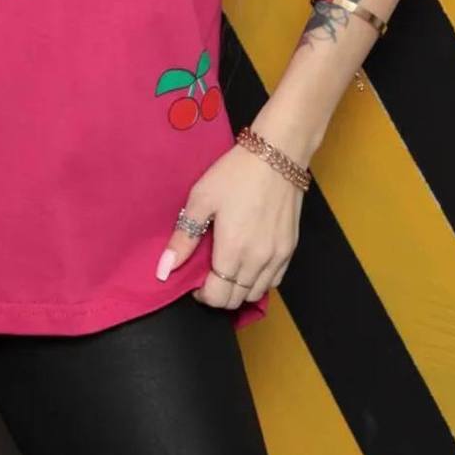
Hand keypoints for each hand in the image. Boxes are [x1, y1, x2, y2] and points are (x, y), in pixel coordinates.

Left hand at [154, 123, 303, 309]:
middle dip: (218, 294)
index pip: (217, 297)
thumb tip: (164, 269)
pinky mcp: (291, 248)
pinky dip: (259, 281)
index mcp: (233, 250)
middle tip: (207, 274)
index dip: (202, 295)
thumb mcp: (201, 199)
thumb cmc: (235, 174)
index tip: (193, 281)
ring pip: (256, 293)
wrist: (277, 156)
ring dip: (238, 289)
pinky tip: (248, 264)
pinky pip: (274, 281)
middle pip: (236, 299)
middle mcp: (258, 261)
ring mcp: (278, 256)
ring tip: (226, 268)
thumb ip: (183, 237)